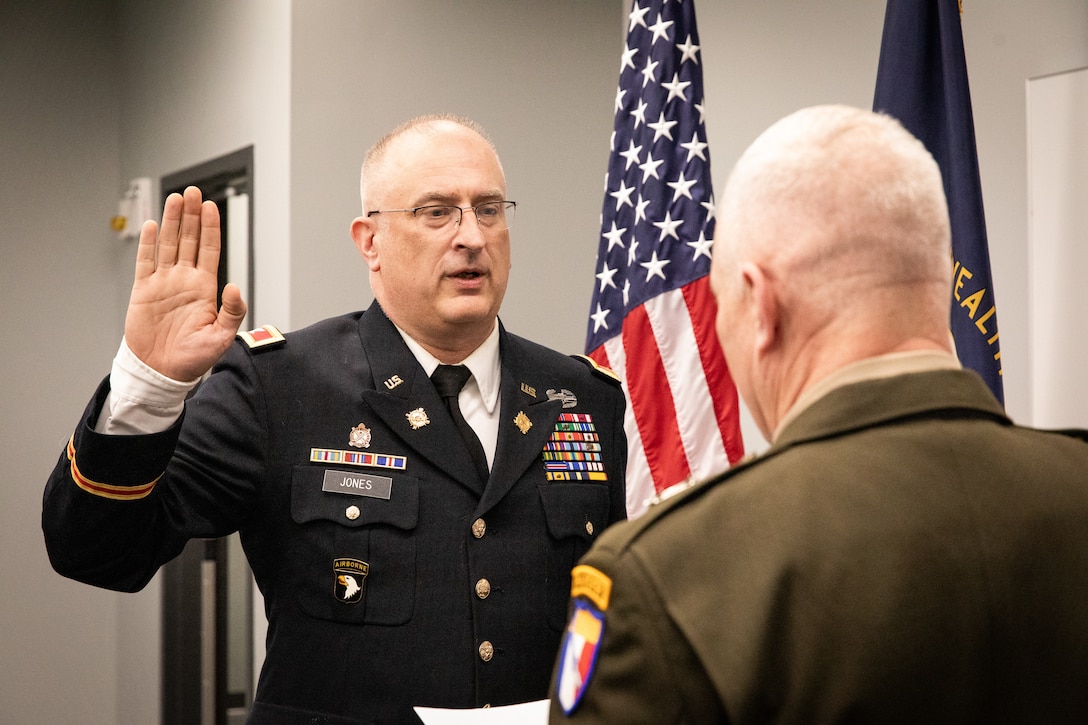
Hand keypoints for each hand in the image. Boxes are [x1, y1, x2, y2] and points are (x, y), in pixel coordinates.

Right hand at [124, 186, 247, 380]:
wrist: (162, 372)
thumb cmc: (193, 358)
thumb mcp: (221, 337)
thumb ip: (232, 312)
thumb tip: (234, 287)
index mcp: (205, 288)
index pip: (209, 250)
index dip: (210, 228)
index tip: (211, 206)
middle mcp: (184, 280)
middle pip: (188, 239)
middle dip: (191, 215)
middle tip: (193, 191)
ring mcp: (163, 283)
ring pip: (167, 244)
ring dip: (171, 221)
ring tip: (176, 198)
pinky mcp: (143, 290)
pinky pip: (145, 262)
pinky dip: (146, 243)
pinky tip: (150, 224)